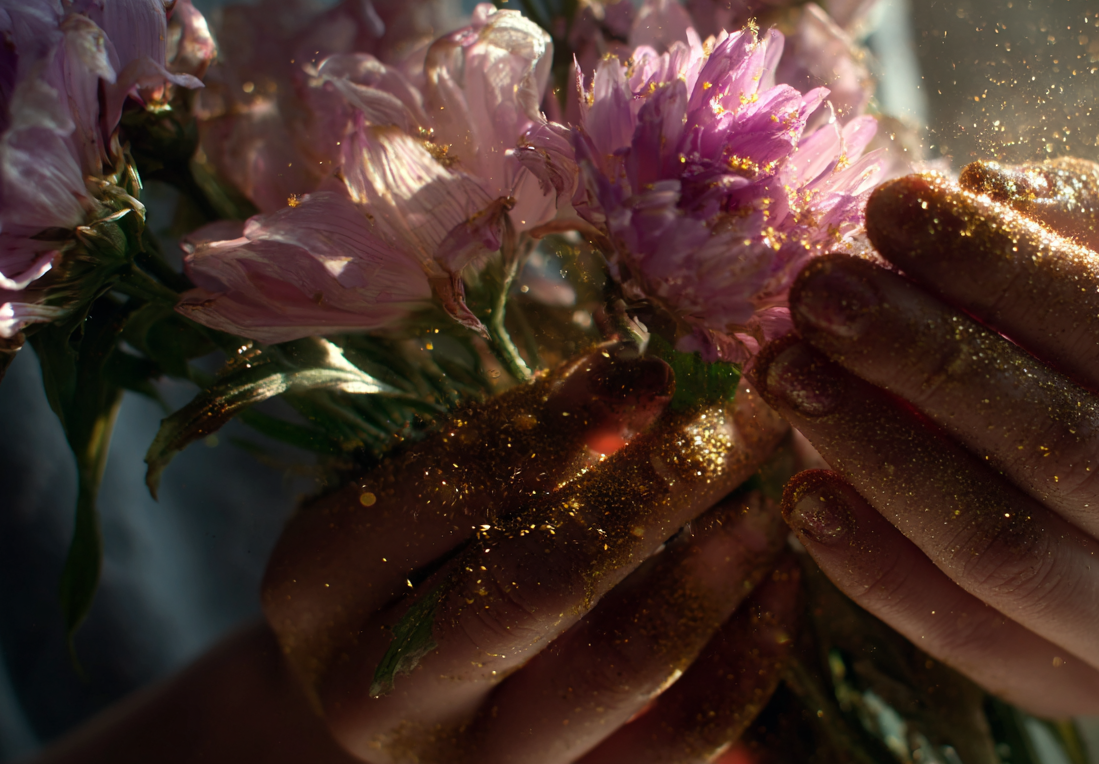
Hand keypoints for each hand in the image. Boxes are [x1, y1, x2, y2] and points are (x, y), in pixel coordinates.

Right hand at [262, 347, 796, 762]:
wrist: (404, 712)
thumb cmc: (420, 566)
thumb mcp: (424, 495)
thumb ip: (514, 441)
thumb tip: (656, 384)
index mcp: (318, 583)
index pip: (455, 483)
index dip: (568, 417)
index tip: (657, 371)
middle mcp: (376, 692)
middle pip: (544, 577)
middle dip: (664, 482)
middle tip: (751, 416)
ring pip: (622, 666)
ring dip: (716, 568)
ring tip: (770, 500)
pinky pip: (681, 741)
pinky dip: (747, 658)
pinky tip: (780, 582)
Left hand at [748, 159, 1098, 715]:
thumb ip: (1095, 214)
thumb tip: (992, 184)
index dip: (1002, 263)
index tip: (890, 207)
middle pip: (1059, 438)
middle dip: (920, 353)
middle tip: (816, 292)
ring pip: (1001, 544)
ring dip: (876, 451)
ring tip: (787, 371)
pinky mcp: (1084, 689)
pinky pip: (963, 633)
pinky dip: (874, 565)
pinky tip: (801, 495)